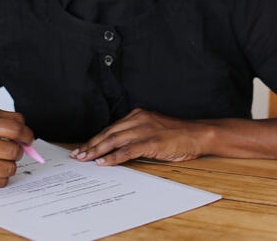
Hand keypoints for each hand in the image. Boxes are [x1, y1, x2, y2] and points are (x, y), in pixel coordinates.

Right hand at [0, 109, 34, 188]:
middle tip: (13, 150)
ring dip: (10, 164)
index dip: (27, 134)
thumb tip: (26, 133)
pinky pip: (1, 182)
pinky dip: (2, 176)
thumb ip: (7, 119)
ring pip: (10, 168)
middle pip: (14, 151)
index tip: (28, 139)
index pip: (15, 129)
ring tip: (2, 160)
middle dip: (19, 151)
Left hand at [70, 108, 211, 165]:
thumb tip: (118, 148)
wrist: (198, 134)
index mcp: (138, 115)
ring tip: (84, 159)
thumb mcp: (154, 129)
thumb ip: (137, 134)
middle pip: (108, 133)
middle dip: (91, 145)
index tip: (83, 147)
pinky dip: (113, 157)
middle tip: (77, 155)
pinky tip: (102, 162)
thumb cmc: (178, 135)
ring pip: (114, 140)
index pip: (111, 128)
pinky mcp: (151, 142)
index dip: (95, 138)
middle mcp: (139, 119)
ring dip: (97, 150)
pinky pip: (127, 150)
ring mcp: (145, 130)